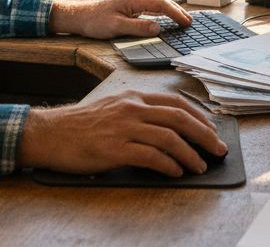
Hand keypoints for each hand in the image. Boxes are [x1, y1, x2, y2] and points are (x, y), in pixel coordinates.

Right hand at [18, 90, 225, 176]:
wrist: (50, 133)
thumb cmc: (81, 125)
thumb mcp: (113, 108)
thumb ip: (138, 113)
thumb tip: (168, 130)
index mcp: (133, 97)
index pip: (176, 103)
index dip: (199, 117)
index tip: (212, 129)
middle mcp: (132, 108)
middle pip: (179, 119)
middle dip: (204, 135)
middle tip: (219, 149)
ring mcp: (124, 128)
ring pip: (169, 138)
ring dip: (190, 154)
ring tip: (201, 166)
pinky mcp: (115, 149)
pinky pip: (151, 157)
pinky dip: (169, 165)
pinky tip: (176, 172)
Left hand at [48, 0, 191, 38]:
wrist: (76, 15)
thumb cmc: (93, 21)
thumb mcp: (116, 27)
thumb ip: (138, 28)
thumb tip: (158, 28)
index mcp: (132, 0)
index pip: (160, 4)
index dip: (175, 13)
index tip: (186, 22)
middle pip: (161, 0)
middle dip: (176, 10)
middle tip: (188, 21)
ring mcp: (129, 0)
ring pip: (155, 1)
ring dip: (169, 9)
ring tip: (179, 19)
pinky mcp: (125, 5)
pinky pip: (148, 5)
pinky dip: (159, 11)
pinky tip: (161, 17)